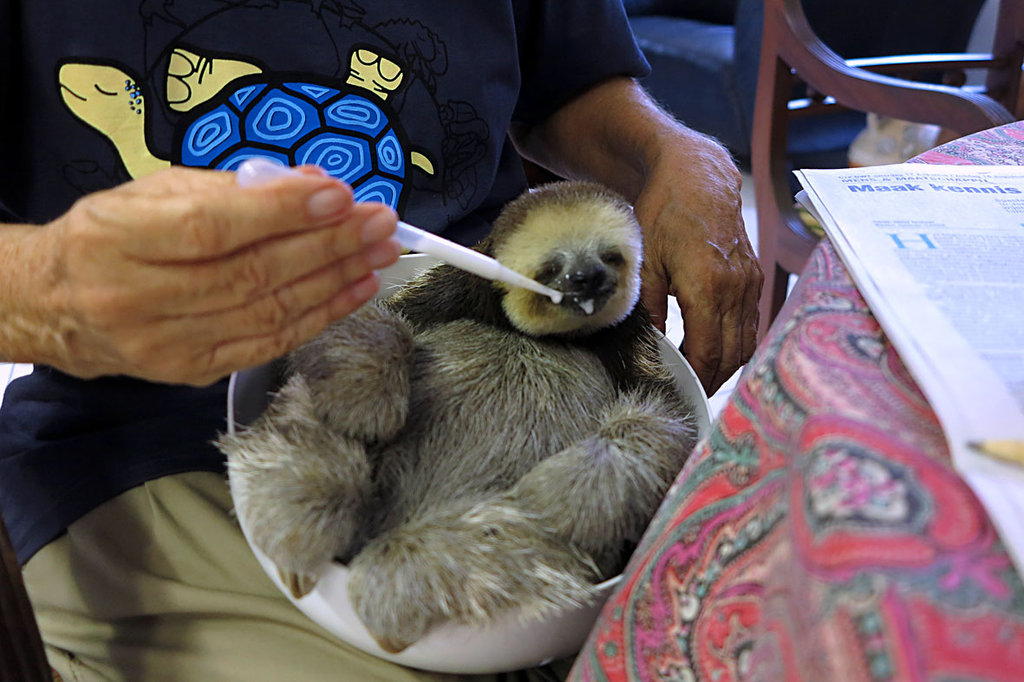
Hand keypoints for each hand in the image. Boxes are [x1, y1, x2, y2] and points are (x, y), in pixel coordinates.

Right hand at [29, 166, 399, 384]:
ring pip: (268, 312)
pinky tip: (354, 290)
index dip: (281, 213)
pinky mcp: (191, 371)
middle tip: (380, 223)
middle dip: (329, 245)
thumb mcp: (155, 192)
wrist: (58, 305)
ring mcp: (166, 343)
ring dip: (335, 281)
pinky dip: (320, 316)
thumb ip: (234, 188)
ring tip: (379, 254)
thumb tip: (314, 185)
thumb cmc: (113, 236)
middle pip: (251, 274)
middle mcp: (137, 297)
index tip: (340, 196)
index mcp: (118, 238)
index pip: (212, 227)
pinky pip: (269, 344)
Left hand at [634, 136, 762, 395]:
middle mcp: (737, 288)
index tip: (681, 394)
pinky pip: (751, 323)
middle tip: (690, 397)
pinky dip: (737, 344)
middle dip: (713, 380)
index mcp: (708, 285)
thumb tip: (651, 348)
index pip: (708, 351)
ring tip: (703, 382)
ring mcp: (750, 283)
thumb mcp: (645, 261)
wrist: (698, 175)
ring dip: (727, 366)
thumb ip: (647, 307)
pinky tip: (717, 353)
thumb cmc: (664, 212)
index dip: (697, 379)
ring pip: (747, 342)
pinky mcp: (754, 277)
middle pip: (732, 354)